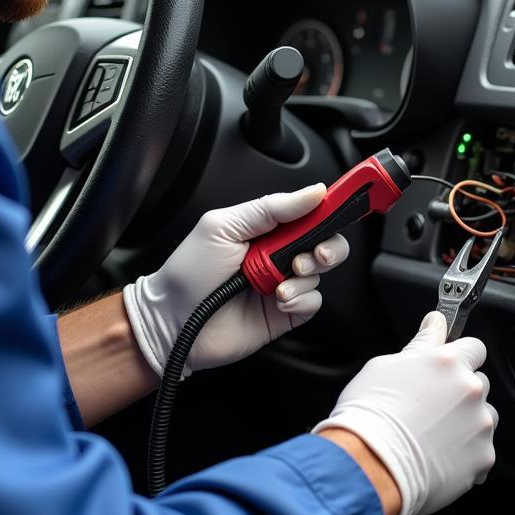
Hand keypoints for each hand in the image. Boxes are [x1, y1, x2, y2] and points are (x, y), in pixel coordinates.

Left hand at [123, 185, 348, 377]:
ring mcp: (283, 284)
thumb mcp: (223, 226)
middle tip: (312, 254)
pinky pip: (313, 303)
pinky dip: (302, 300)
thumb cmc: (188, 273)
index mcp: (266, 229)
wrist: (172, 322)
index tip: (343, 206)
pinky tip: (279, 300)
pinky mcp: (286, 313)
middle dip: (327, 246)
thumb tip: (312, 192)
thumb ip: (269, 208)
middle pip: (326, 242)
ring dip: (305, 276)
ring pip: (321, 274)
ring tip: (278, 283)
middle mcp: (278, 254)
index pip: (308, 213)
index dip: (329, 209)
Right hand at [313, 311, 496, 514]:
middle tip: (430, 408)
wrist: (368, 466)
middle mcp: (470, 390)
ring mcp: (480, 425)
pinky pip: (482, 451)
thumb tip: (435, 322)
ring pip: (484, 417)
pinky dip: (465, 455)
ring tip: (434, 436)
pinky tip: (439, 458)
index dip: (461, 357)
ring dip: (467, 423)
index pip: (475, 347)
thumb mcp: (385, 366)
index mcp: (448, 362)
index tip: (448, 369)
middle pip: (478, 384)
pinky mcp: (482, 457)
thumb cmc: (369, 416)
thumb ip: (421, 343)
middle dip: (460, 393)